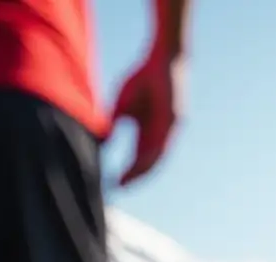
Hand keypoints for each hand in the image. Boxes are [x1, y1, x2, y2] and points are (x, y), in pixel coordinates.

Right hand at [108, 46, 187, 185]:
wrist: (163, 60)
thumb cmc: (143, 80)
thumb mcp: (122, 105)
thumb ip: (114, 124)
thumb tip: (102, 144)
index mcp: (150, 135)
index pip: (138, 160)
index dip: (127, 173)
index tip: (114, 184)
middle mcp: (161, 137)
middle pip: (149, 164)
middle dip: (134, 177)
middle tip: (121, 188)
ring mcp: (169, 130)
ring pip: (156, 157)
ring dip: (142, 170)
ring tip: (129, 179)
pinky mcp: (174, 119)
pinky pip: (162, 140)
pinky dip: (151, 152)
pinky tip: (140, 160)